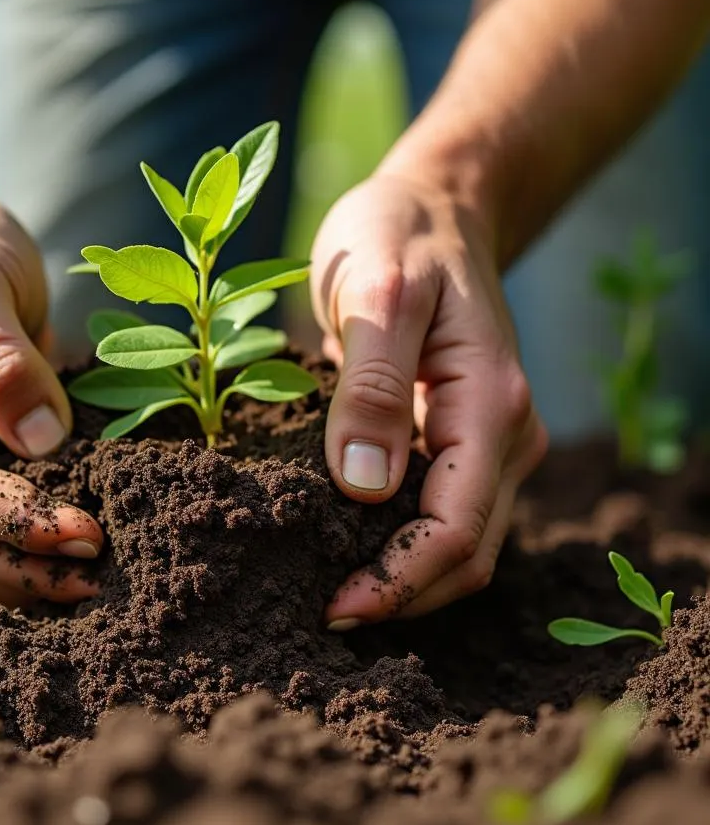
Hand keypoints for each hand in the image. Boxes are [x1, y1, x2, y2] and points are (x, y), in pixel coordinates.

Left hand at [311, 170, 546, 626]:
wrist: (433, 209)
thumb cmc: (400, 236)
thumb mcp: (377, 291)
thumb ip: (372, 386)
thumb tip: (362, 489)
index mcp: (491, 404)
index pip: (457, 527)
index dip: (397, 580)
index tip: (333, 607)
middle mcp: (504, 435)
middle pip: (463, 553)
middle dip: (397, 595)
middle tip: (320, 615)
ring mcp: (488, 442)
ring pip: (457, 545)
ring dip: (398, 580)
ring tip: (324, 593)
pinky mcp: (459, 440)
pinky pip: (438, 513)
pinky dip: (396, 545)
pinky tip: (342, 549)